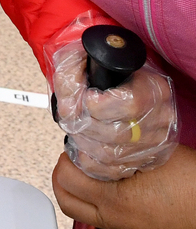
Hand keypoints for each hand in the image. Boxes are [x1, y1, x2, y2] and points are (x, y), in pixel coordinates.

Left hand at [50, 39, 176, 179]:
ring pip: (113, 155)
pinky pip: (115, 171)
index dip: (98, 105)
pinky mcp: (147, 159)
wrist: (118, 80)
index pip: (130, 104)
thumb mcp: (86, 57)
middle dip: (85, 127)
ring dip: (85, 144)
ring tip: (76, 129)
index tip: (85, 99)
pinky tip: (85, 146)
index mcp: (153, 87)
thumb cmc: (103, 70)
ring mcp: (156, 141)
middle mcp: (160, 117)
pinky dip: (92, 161)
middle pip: (118, 134)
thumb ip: (72, 72)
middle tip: (72, 117)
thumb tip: (69, 104)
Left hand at [53, 145, 195, 228]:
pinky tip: (127, 187)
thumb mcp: (154, 155)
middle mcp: (121, 225)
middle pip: (69, 205)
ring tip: (99, 170)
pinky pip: (115, 223)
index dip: (65, 160)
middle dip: (64, 180)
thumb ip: (124, 148)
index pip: (68, 182)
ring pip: (92, 216)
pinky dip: (111, 204)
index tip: (72, 148)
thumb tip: (102, 138)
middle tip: (72, 160)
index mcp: (118, 203)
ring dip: (87, 192)